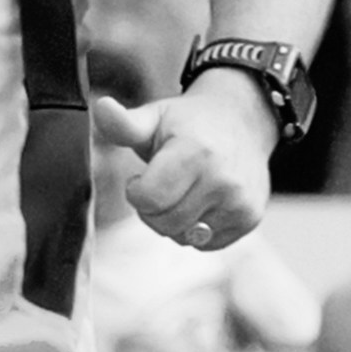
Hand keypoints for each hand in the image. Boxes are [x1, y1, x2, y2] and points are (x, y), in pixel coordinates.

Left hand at [95, 78, 275, 249]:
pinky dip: (197, 229)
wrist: (243, 121)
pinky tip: (203, 201)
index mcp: (195, 153)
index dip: (136, 191)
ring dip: (174, 221)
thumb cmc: (189, 123)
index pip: (150, 199)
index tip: (141, 177)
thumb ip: (123, 123)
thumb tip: (101, 107)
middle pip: (165, 223)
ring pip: (185, 237)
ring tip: (184, 191)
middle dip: (153, 209)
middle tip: (162, 185)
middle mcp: (223, 180)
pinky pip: (207, 244)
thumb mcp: (154, 117)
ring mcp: (240, 202)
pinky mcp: (250, 218)